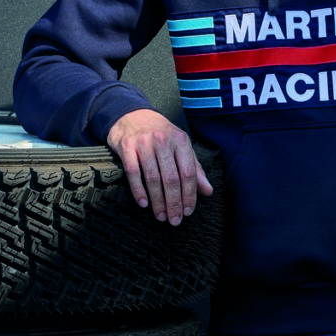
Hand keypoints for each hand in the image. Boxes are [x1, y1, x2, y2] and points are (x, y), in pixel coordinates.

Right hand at [107, 109, 212, 225]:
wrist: (132, 115)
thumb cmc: (160, 134)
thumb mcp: (181, 146)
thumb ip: (195, 168)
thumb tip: (208, 191)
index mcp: (181, 141)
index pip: (188, 173)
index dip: (189, 195)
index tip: (188, 211)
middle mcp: (163, 141)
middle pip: (171, 178)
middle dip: (174, 203)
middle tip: (174, 220)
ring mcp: (144, 143)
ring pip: (153, 178)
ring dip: (157, 201)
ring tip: (161, 216)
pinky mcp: (127, 147)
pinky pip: (133, 173)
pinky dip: (139, 191)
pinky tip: (144, 204)